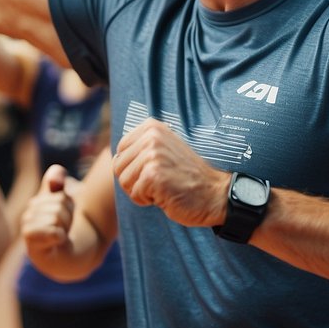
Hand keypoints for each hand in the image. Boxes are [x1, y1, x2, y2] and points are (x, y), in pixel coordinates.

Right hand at [22, 165, 79, 256]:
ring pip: (56, 217)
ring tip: (60, 236)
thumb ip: (57, 180)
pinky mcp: (32, 248)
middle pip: (59, 203)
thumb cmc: (64, 229)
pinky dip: (61, 237)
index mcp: (35, 202)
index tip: (66, 215)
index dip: (70, 202)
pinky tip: (57, 243)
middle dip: (69, 217)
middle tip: (64, 229)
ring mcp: (27, 230)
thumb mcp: (64, 200)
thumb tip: (55, 175)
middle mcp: (27, 215)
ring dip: (65, 228)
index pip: (58, 189)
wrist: (65, 258)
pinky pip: (53, 232)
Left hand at [112, 118, 228, 226]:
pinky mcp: (154, 175)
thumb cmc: (187, 176)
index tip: (155, 170)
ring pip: (124, 181)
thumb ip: (142, 147)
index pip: (120, 150)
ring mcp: (153, 155)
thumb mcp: (164, 150)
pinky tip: (166, 195)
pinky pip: (135, 194)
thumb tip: (114, 157)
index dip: (133, 167)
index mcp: (152, 127)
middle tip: (159, 182)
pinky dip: (148, 201)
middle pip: (118, 166)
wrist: (214, 194)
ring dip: (141, 192)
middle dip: (134, 181)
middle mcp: (151, 137)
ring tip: (162, 188)